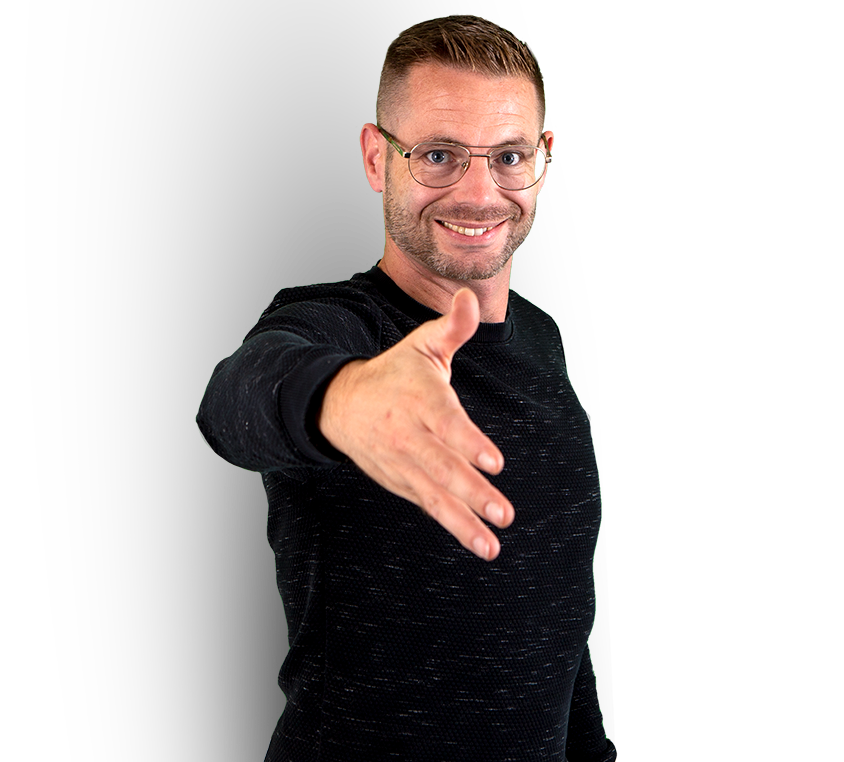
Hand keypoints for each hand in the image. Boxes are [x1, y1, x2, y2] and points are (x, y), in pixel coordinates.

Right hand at [318, 287, 513, 559]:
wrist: (338, 403)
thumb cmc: (395, 372)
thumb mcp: (421, 344)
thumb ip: (452, 327)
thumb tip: (468, 296)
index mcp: (419, 399)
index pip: (446, 423)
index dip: (469, 443)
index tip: (494, 461)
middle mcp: (409, 435)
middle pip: (442, 467)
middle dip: (473, 492)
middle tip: (504, 513)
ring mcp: (403, 464)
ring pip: (436, 496)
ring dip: (465, 523)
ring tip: (492, 546)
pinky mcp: (401, 482)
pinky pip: (429, 505)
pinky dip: (453, 525)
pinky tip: (480, 542)